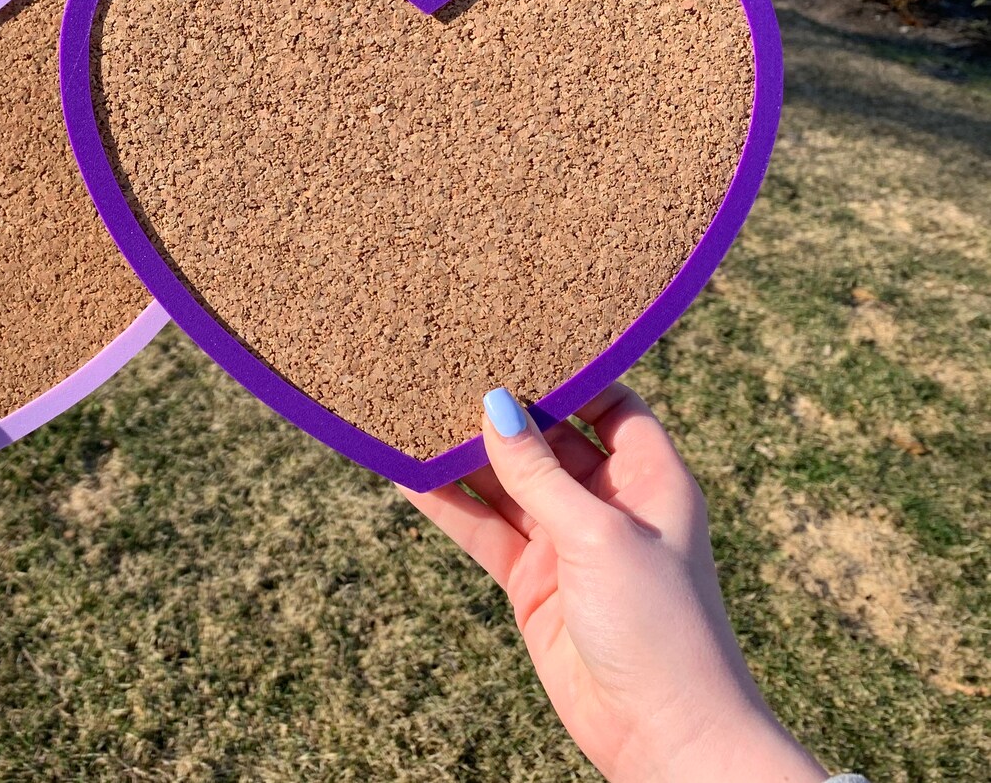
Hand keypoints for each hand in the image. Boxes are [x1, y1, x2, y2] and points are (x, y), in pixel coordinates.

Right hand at [402, 385, 827, 782]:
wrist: (663, 734)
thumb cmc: (660, 626)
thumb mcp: (599, 535)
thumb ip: (539, 472)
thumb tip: (494, 405)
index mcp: (649, 478)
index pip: (610, 403)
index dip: (568, 372)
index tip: (516, 335)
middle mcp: (608, 503)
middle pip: (547, 438)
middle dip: (502, 409)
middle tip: (447, 364)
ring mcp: (566, 542)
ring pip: (505, 483)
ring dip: (464, 455)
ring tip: (411, 409)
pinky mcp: (532, 582)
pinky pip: (482, 530)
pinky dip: (447, 504)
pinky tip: (406, 474)